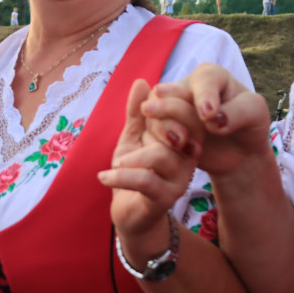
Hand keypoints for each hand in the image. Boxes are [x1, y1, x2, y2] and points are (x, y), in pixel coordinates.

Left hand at [99, 79, 198, 237]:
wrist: (130, 211)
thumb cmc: (133, 169)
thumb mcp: (133, 136)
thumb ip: (137, 112)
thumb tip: (141, 81)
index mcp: (187, 136)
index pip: (187, 110)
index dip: (167, 102)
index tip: (144, 106)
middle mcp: (190, 155)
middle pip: (178, 128)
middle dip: (153, 123)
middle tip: (133, 133)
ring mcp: (180, 178)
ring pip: (160, 155)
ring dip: (131, 157)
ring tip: (117, 163)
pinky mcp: (166, 198)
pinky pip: (144, 180)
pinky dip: (120, 176)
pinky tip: (103, 176)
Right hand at [140, 63, 274, 176]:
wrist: (240, 153)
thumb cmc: (249, 124)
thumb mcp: (255, 114)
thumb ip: (237, 112)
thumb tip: (212, 120)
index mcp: (209, 76)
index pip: (203, 79)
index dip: (204, 96)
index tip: (209, 115)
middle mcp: (185, 88)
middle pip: (167, 94)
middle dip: (174, 113)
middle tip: (183, 137)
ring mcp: (170, 110)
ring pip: (154, 116)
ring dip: (167, 133)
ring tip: (191, 149)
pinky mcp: (163, 132)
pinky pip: (151, 137)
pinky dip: (163, 147)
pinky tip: (184, 156)